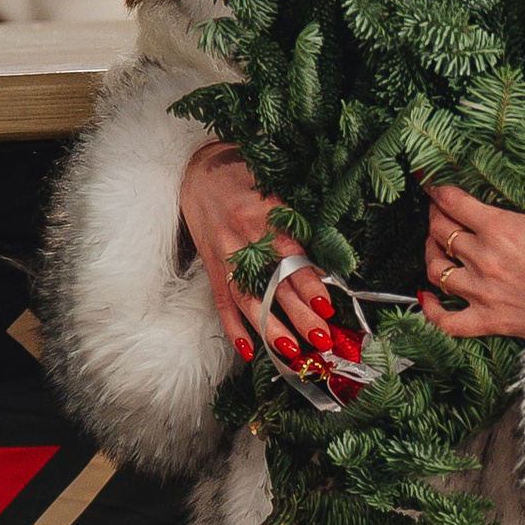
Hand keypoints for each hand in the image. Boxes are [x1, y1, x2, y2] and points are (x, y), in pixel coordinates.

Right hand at [177, 135, 331, 371]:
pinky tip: (248, 351)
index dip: (308, 284)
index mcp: (265, 216)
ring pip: (247, 299)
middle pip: (273, 284)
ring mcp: (224, 256)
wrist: (198, 171)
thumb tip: (324, 268)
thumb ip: (297, 227)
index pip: (290, 257)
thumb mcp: (276, 193)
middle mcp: (243, 239)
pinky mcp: (211, 267)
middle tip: (321, 340)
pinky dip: (233, 328)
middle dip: (298, 316)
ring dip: (269, 329)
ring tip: (291, 353)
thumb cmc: (247, 181)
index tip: (326, 306)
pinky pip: (221, 302)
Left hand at [420, 112, 524, 350]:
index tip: (433, 182)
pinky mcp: (492, 322)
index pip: (452, 202)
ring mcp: (485, 293)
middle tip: (439, 209)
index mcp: (501, 228)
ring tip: (436, 243)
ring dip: (431, 253)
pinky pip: (448, 322)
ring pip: (437, 271)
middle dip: (434, 216)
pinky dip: (433, 310)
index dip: (438, 189)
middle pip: (440, 233)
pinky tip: (428, 296)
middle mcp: (485, 260)